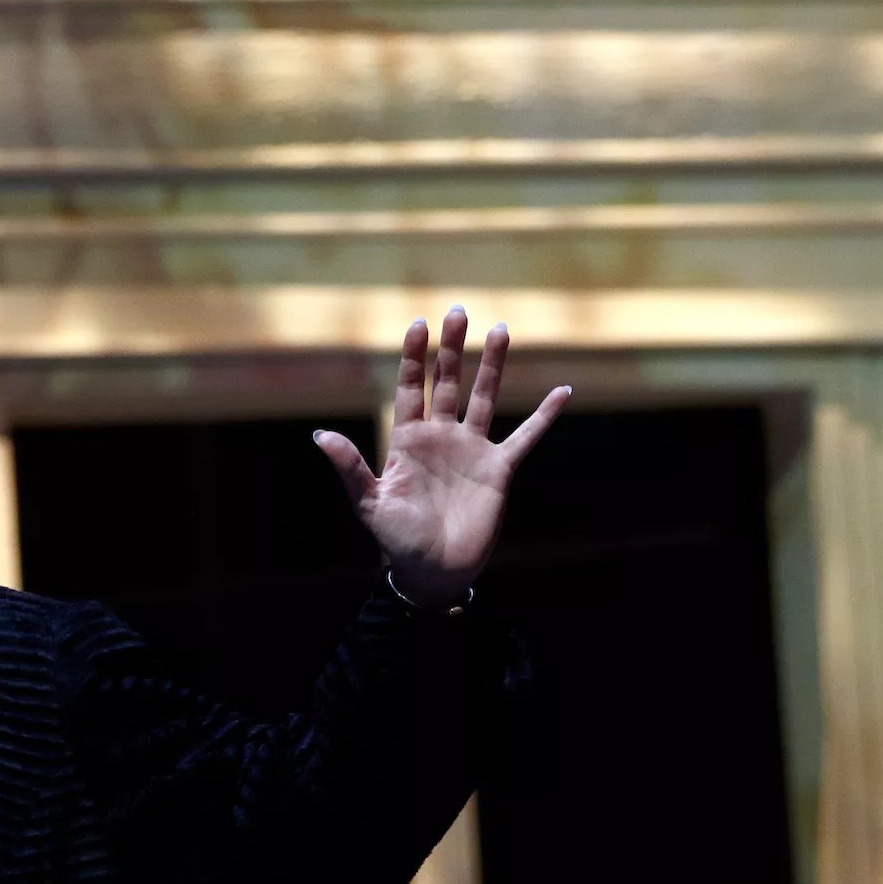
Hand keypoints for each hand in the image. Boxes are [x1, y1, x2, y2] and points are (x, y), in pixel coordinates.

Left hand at [315, 308, 567, 607]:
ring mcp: (471, 450)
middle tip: (457, 311)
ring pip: (483, 397)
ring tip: (500, 329)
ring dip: (492, 365)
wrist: (434, 572)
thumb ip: (351, 467)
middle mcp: (440, 437)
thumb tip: (319, 435)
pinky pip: (525, 437)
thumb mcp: (370, 503)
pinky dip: (544, 416)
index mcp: (408, 440)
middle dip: (451, 348)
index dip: (413, 357)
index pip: (410, 388)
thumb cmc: (398, 540)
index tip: (418, 324)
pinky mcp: (498, 469)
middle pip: (447, 382)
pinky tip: (563, 391)